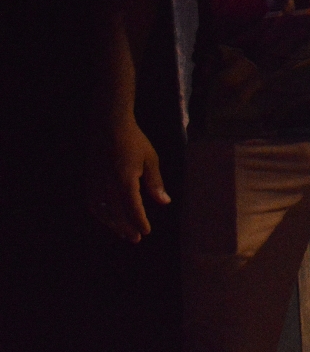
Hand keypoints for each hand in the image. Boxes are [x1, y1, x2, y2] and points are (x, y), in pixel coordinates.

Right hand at [86, 117, 169, 243]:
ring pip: (102, 210)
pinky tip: (108, 218)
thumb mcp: (150, 159)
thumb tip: (164, 202)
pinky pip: (92, 202)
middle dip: (127, 227)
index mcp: (124, 179)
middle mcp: (107, 184)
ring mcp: (95, 182)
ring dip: (113, 223)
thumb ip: (155, 182)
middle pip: (117, 213)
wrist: (108, 126)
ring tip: (124, 232)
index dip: (139, 221)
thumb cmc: (134, 141)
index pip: (132, 207)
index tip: (146, 232)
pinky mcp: (89, 180)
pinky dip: (100, 213)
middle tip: (136, 238)